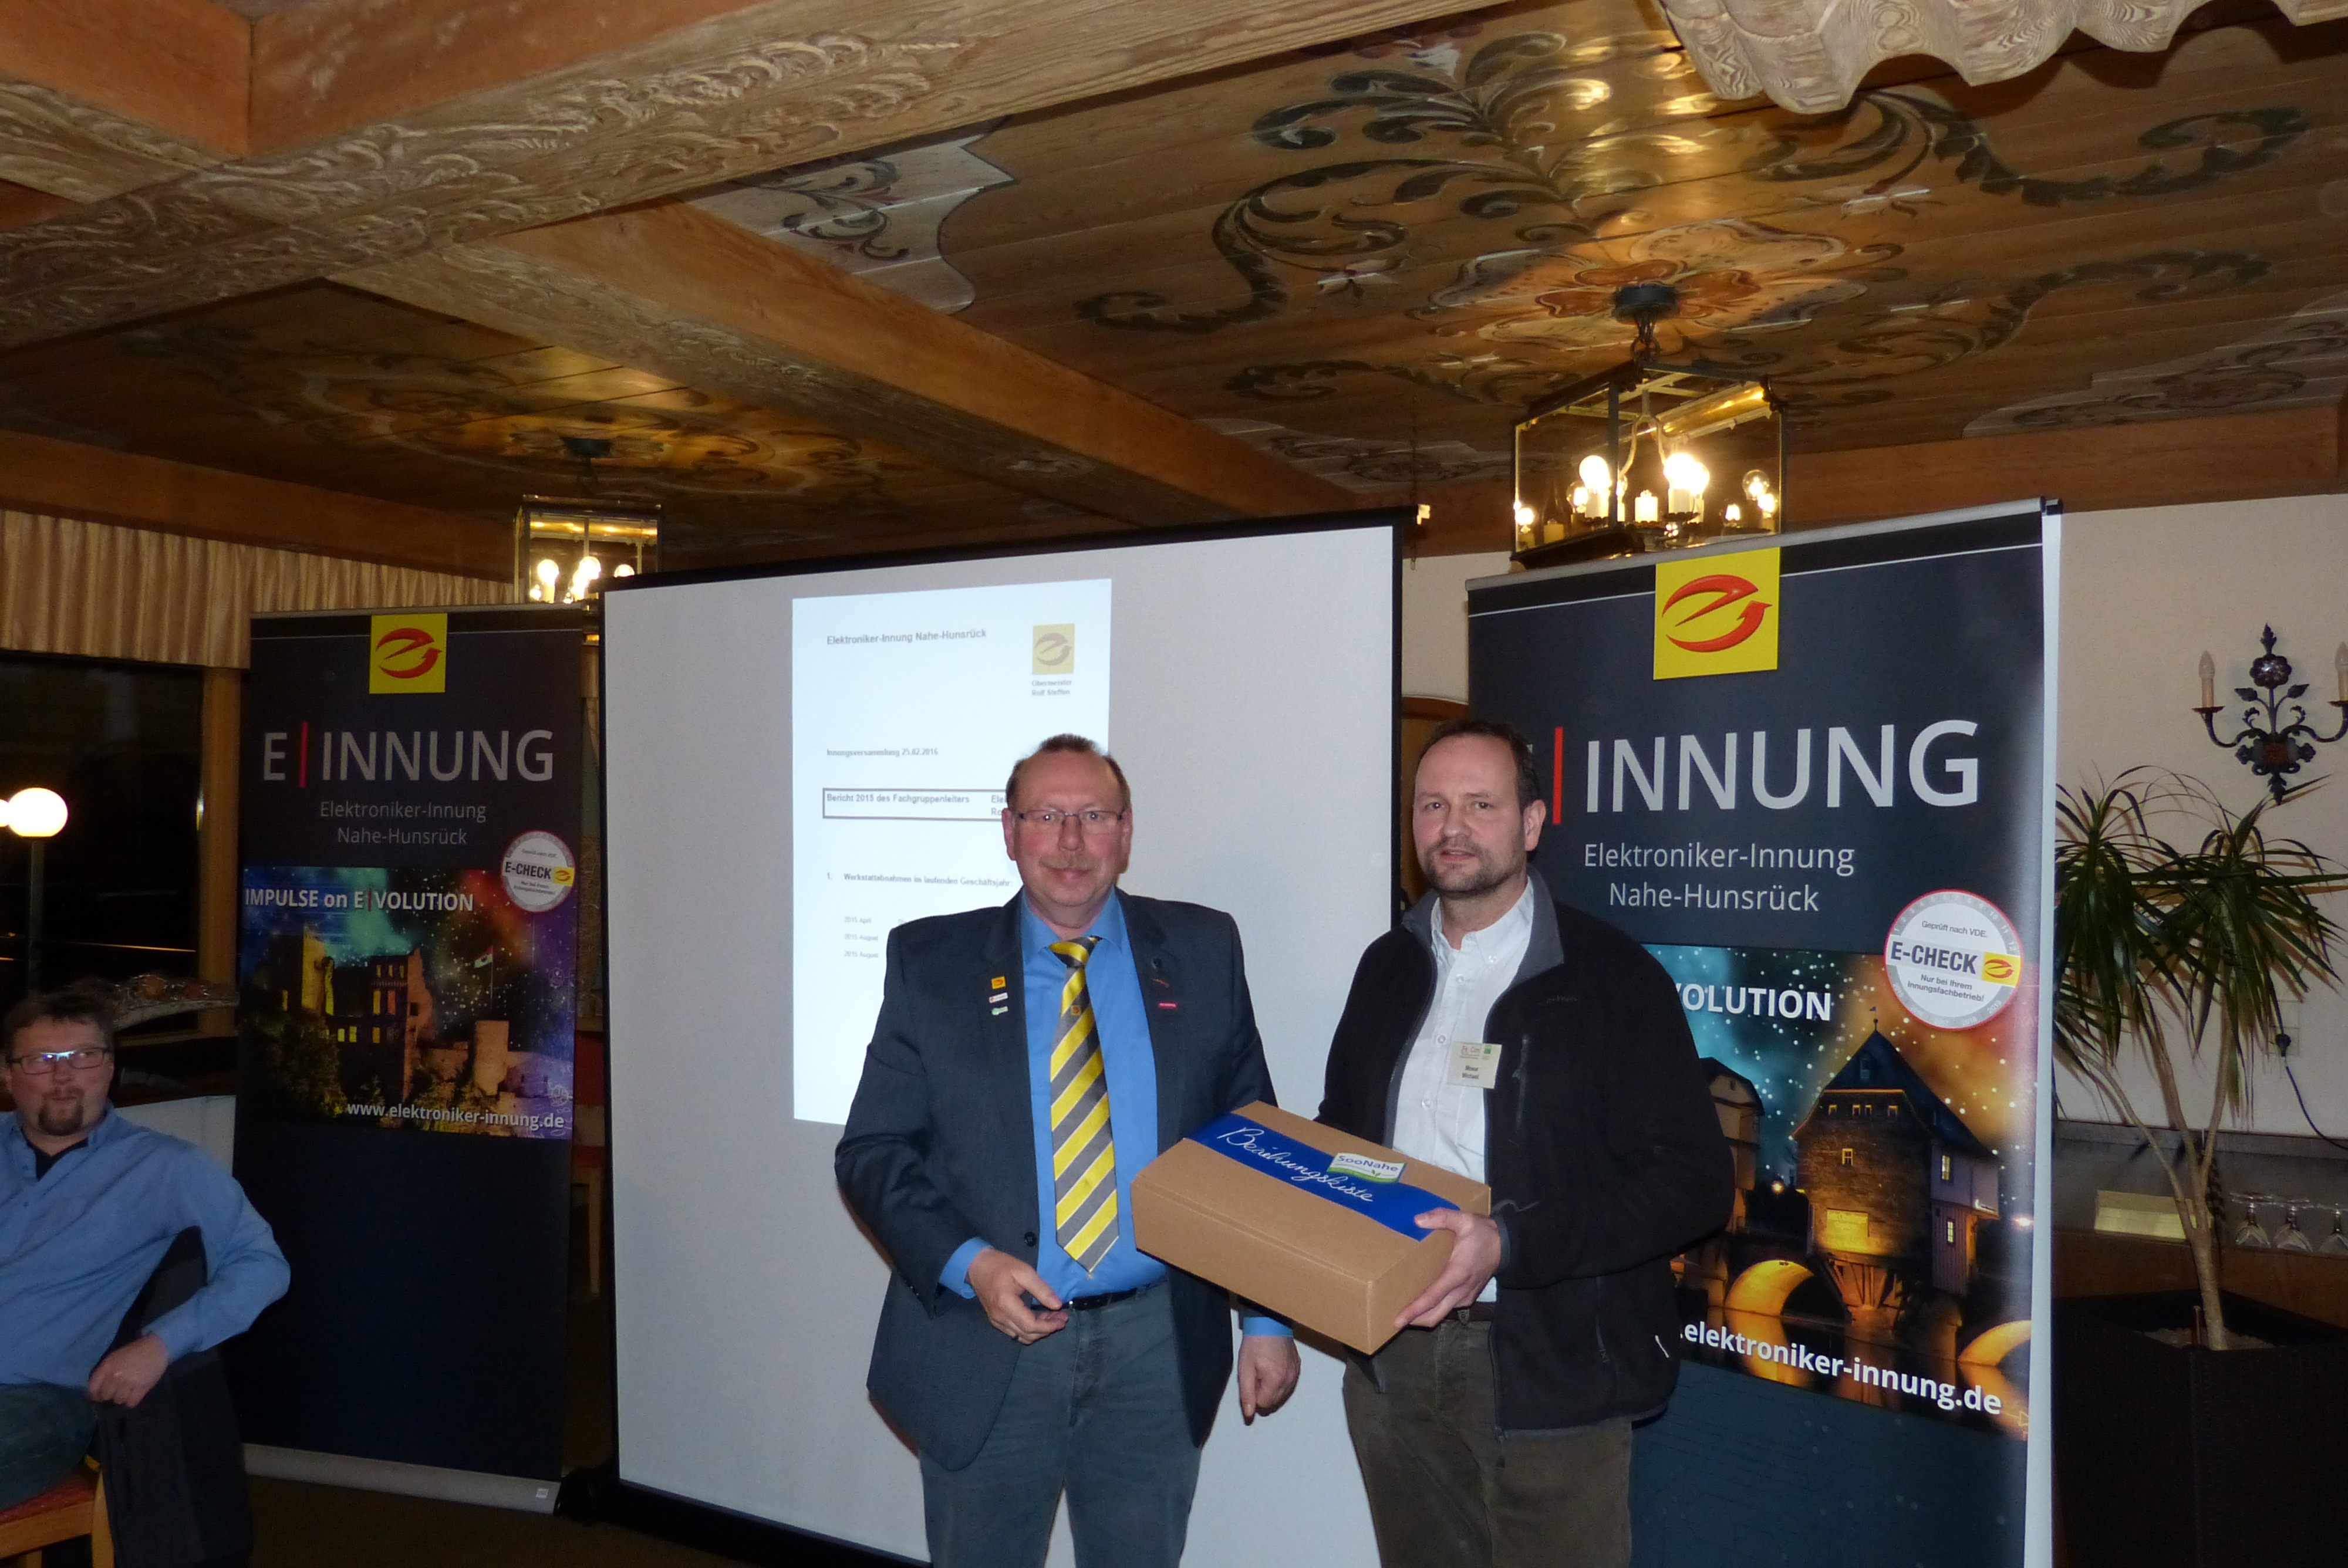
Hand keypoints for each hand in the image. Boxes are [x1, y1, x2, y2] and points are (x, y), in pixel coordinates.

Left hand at [87, 1334, 168, 1406]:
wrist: (156, 1347)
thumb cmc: (133, 1351)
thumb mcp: (114, 1358)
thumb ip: (104, 1372)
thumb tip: (99, 1389)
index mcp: (107, 1367)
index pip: (93, 1388)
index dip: (94, 1395)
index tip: (98, 1396)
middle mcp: (116, 1376)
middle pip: (106, 1396)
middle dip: (109, 1395)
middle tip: (115, 1392)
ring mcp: (129, 1383)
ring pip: (118, 1400)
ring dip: (121, 1398)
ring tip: (126, 1392)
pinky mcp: (142, 1388)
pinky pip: (131, 1403)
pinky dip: (131, 1401)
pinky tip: (133, 1395)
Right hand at [966, 1247, 1067, 1343]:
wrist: (976, 1266)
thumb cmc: (1000, 1265)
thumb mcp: (1024, 1271)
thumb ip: (1041, 1289)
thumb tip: (1057, 1305)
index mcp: (1006, 1304)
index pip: (1030, 1325)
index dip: (1049, 1326)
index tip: (1063, 1318)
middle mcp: (1000, 1318)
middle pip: (1027, 1335)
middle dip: (1047, 1329)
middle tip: (1062, 1318)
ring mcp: (996, 1321)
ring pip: (1021, 1337)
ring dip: (1039, 1332)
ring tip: (1053, 1319)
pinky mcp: (996, 1321)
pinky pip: (1015, 1333)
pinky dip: (1029, 1330)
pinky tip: (1039, 1319)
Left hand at [1236, 1334, 1299, 1422]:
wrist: (1269, 1323)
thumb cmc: (1255, 1343)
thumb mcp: (1245, 1369)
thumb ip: (1247, 1394)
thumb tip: (1249, 1414)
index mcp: (1276, 1381)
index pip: (1264, 1404)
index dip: (1254, 1393)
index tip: (1252, 1378)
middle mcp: (1289, 1380)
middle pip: (1274, 1402)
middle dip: (1263, 1392)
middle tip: (1257, 1373)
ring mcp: (1295, 1374)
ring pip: (1282, 1395)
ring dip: (1271, 1387)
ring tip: (1265, 1368)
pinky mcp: (1297, 1368)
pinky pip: (1288, 1385)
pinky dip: (1280, 1381)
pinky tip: (1273, 1367)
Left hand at [1395, 1209, 1502, 1328]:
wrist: (1506, 1245)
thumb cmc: (1484, 1234)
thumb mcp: (1465, 1220)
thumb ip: (1442, 1217)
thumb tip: (1418, 1220)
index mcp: (1457, 1274)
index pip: (1432, 1297)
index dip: (1414, 1310)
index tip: (1398, 1320)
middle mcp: (1461, 1290)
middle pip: (1435, 1314)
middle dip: (1415, 1321)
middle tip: (1395, 1321)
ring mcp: (1466, 1296)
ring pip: (1441, 1314)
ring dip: (1424, 1316)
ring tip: (1405, 1312)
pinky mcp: (1468, 1297)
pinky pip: (1448, 1308)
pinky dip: (1434, 1309)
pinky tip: (1424, 1303)